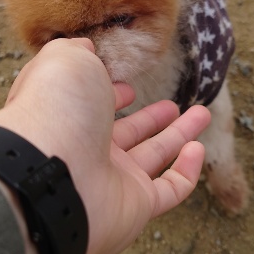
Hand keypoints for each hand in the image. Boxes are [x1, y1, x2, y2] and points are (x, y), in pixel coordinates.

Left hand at [0, 38, 210, 253]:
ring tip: (202, 113)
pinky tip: (197, 149)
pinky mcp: (137, 205)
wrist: (51, 174)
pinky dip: (188, 172)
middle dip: (151, 117)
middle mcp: (88, 150)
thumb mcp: (65, 60)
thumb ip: (78, 50)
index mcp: (69, 117)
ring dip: (179, 134)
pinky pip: (170, 190)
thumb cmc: (56, 109)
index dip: (111, 96)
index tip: (128, 88)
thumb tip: (86, 48)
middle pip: (128, 133)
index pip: (94, 108)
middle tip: (171, 106)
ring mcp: (113, 180)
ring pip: (154, 156)